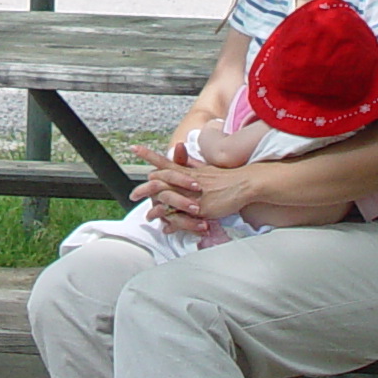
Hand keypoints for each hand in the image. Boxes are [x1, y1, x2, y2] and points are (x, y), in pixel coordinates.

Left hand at [132, 144, 256, 235]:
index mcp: (188, 171)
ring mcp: (193, 195)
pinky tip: (167, 228)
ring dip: (156, 211)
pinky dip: (172, 223)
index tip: (134, 149)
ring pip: (167, 201)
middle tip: (132, 195)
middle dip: (144, 189)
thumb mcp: (206, 169)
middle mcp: (187, 181)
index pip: (164, 161)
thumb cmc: (227, 177)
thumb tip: (182, 155)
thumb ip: (191, 165)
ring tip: (148, 217)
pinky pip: (181, 217)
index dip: (149, 155)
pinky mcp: (201, 209)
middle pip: (160, 182)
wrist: (245, 183)